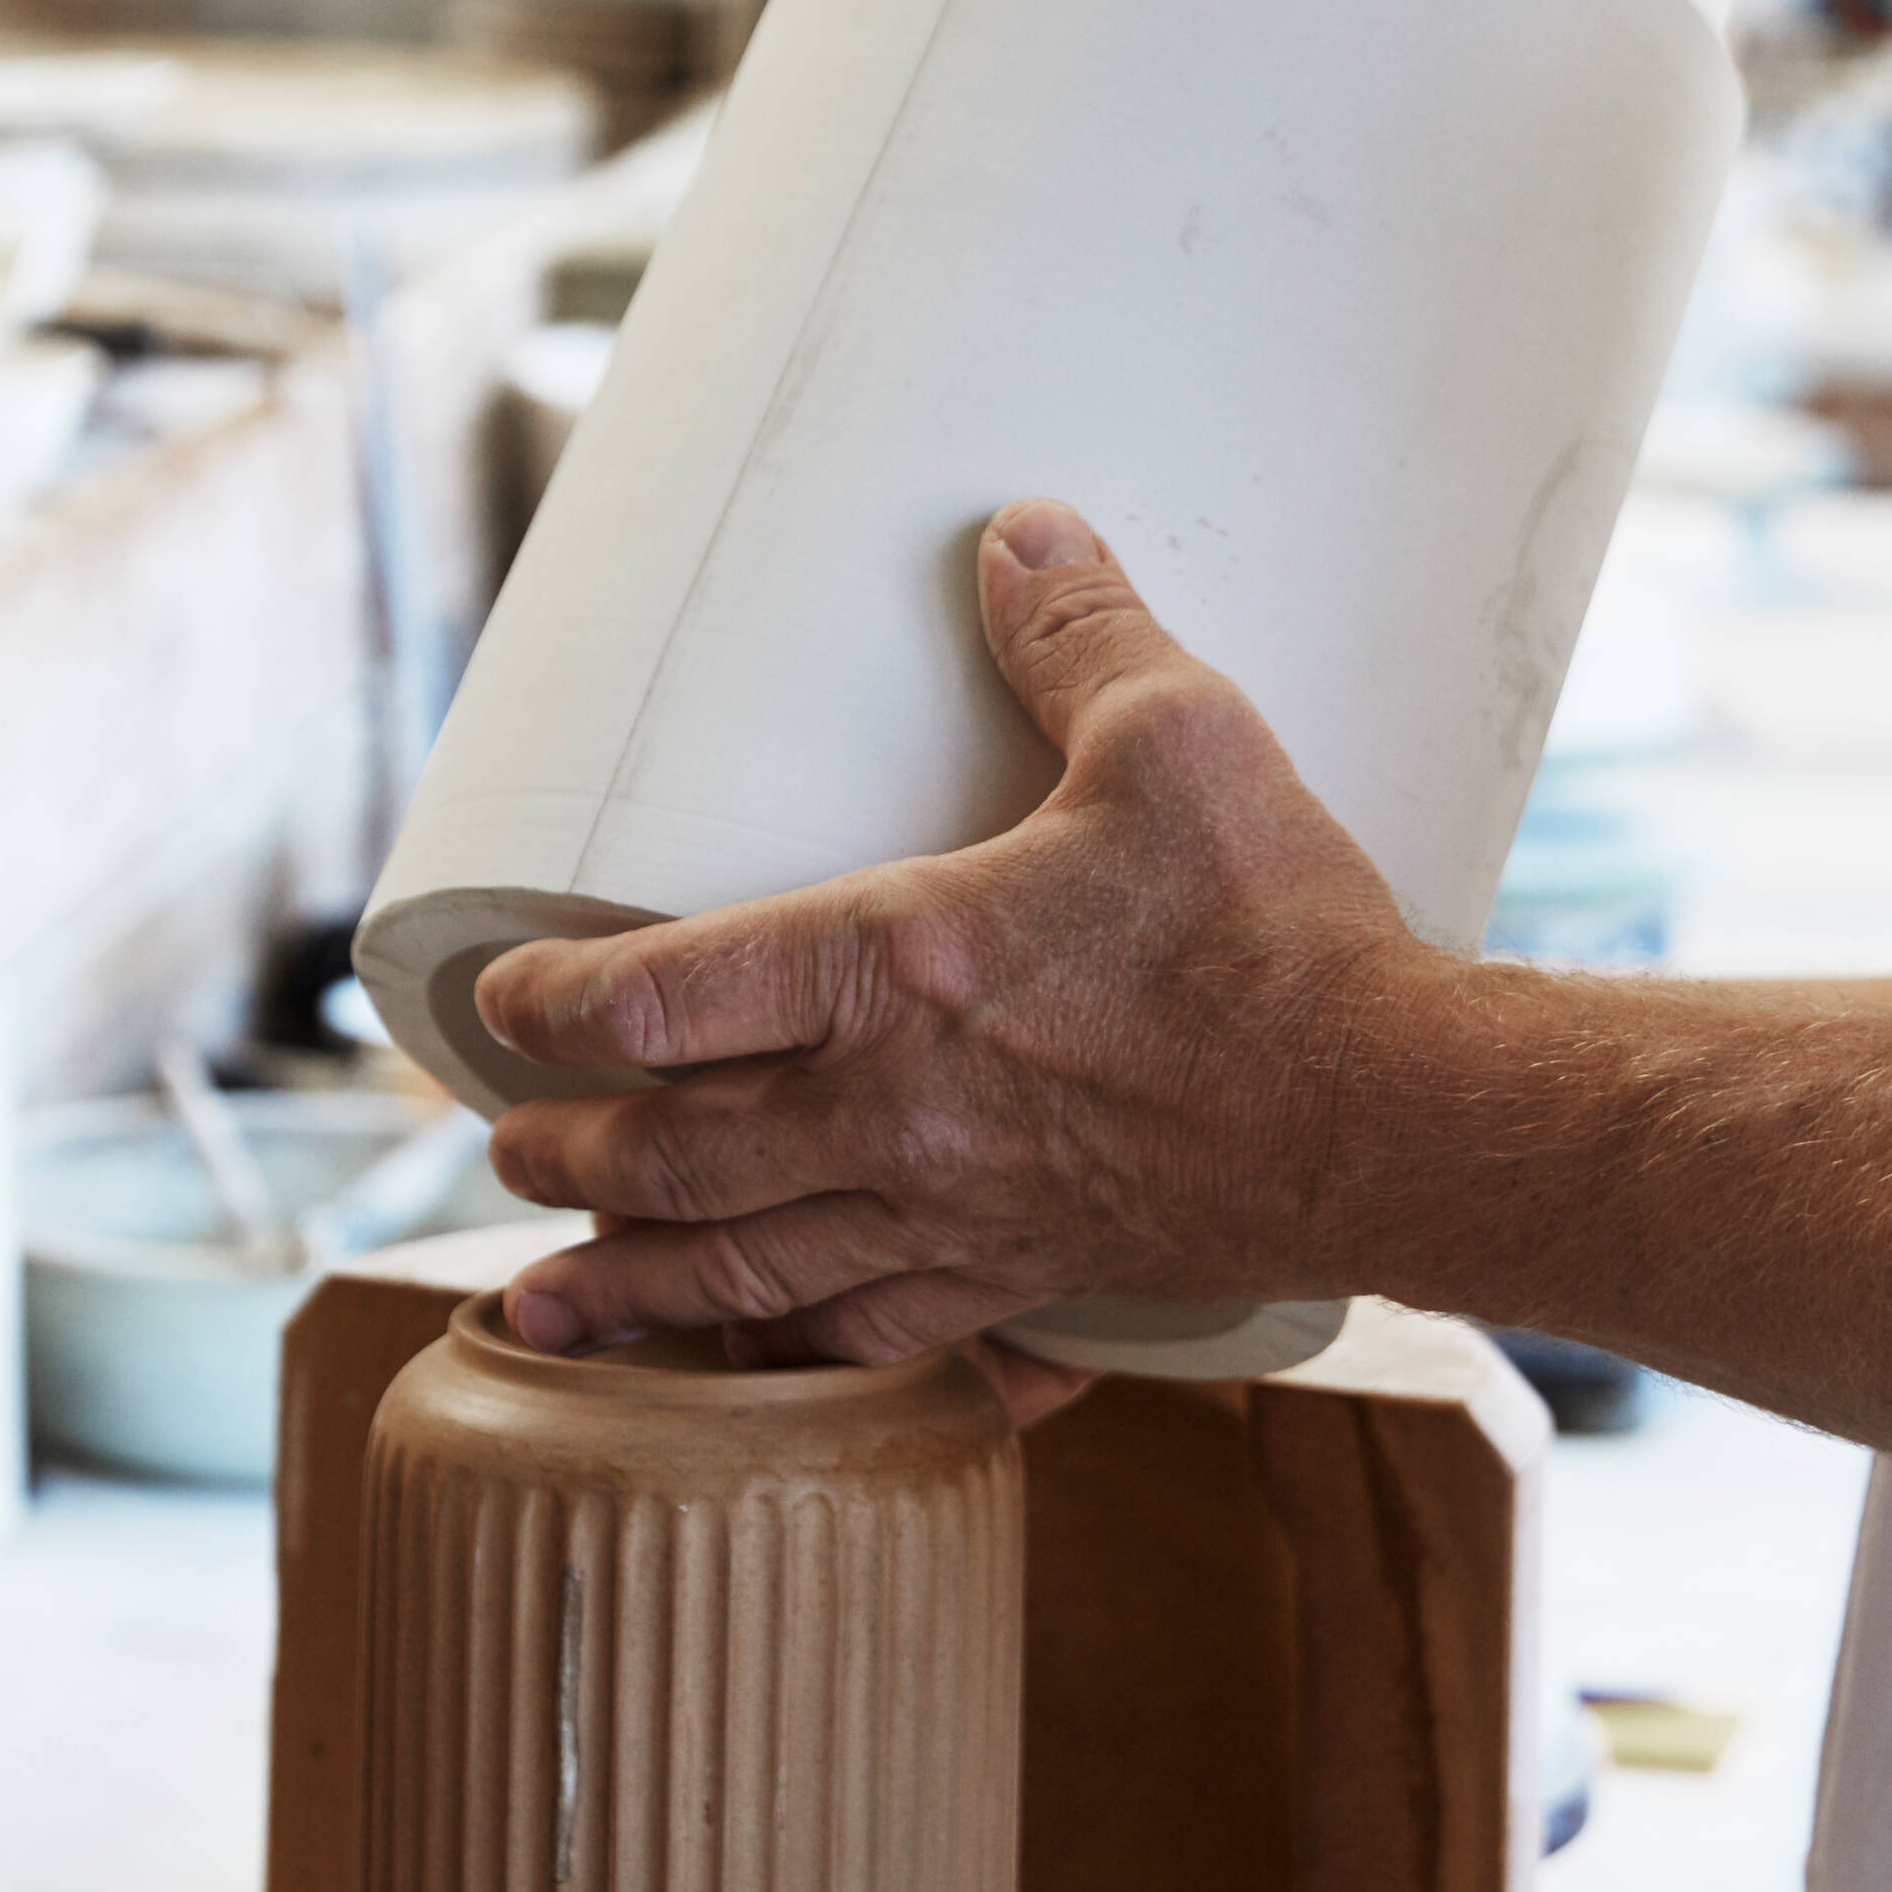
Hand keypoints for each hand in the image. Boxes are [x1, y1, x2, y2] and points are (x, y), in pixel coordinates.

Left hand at [472, 499, 1424, 1386]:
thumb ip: (1080, 638)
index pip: (660, 996)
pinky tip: (761, 1359)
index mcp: (897, 970)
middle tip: (501, 1146)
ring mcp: (953, 1215)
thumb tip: (1020, 532)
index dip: (554, 1003)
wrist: (1395, 1118)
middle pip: (669, 1157)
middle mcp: (892, 1114)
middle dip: (563, 1157)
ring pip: (745, 1270)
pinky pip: (874, 1333)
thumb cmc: (1277, 932)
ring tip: (543, 1305)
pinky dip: (794, 1350)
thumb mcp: (1181, 741)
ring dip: (630, 1287)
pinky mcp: (1027, 1280)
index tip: (496, 1003)